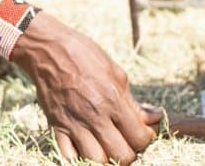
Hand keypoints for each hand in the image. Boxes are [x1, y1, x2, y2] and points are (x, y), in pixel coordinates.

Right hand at [11, 13, 159, 164]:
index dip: (146, 138)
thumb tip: (155, 117)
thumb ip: (133, 101)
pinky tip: (87, 146)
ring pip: (96, 161)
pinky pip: (69, 156)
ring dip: (106, 158)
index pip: (139, 138)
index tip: (143, 131)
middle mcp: (94, 116)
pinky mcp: (56, 128)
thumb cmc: (85, 55)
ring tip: (108, 146)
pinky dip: (79, 157)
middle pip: (121, 156)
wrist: (48, 50)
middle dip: (129, 152)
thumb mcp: (116, 72)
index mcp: (113, 101)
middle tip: (127, 141)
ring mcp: (74, 125)